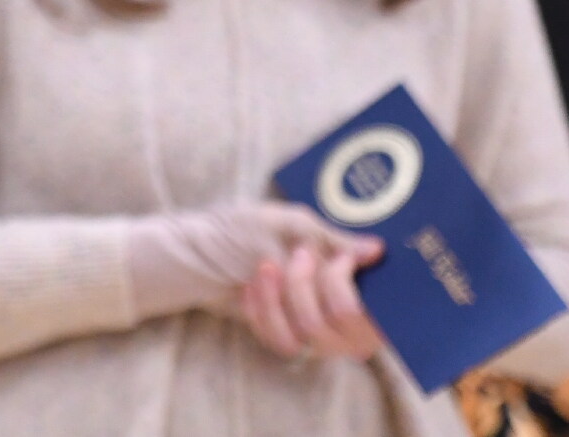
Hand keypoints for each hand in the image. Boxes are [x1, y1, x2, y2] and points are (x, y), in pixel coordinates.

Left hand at [126, 201, 382, 321]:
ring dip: (286, 304)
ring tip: (263, 269)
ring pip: (317, 340)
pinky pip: (286, 344)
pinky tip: (248, 290)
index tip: (336, 262)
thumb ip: (332, 240)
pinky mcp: (282, 336)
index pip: (375, 304)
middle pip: (350, 328)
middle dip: (314, 292)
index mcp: (344, 268)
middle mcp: (334, 301)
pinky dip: (265, 316)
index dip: (354, 291)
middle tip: (293, 260)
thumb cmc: (238, 227)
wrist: (190, 252)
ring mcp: (309, 323)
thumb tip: (378, 249)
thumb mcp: (285, 223)